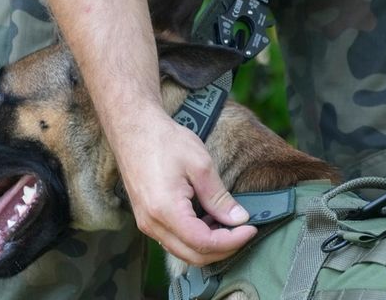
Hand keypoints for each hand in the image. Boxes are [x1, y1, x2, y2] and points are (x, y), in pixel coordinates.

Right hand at [116, 108, 256, 265]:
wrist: (133, 128)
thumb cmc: (165, 141)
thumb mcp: (200, 165)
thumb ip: (219, 197)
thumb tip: (239, 219)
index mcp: (165, 210)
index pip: (204, 243)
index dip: (232, 241)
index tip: (251, 229)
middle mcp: (152, 223)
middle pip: (193, 256)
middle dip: (224, 248)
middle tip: (244, 231)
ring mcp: (147, 223)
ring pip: (183, 251)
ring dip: (209, 244)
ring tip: (228, 223)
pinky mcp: (147, 219)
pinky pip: (173, 240)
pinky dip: (194, 238)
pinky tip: (209, 219)